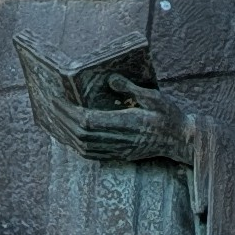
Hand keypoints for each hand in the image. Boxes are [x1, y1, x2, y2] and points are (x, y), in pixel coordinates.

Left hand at [46, 67, 189, 167]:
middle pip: (82, 135)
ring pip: (84, 147)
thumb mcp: (155, 97)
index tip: (58, 100)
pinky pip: (93, 154)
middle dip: (63, 120)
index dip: (70, 112)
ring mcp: (120, 150)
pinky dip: (77, 145)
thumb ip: (131, 89)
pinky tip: (71, 136)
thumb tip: (110, 79)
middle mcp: (121, 139)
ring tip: (57, 120)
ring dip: (67, 134)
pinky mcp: (121, 155)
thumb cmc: (170, 116)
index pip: (89, 121)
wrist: (182, 141)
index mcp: (128, 123)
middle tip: (52, 106)